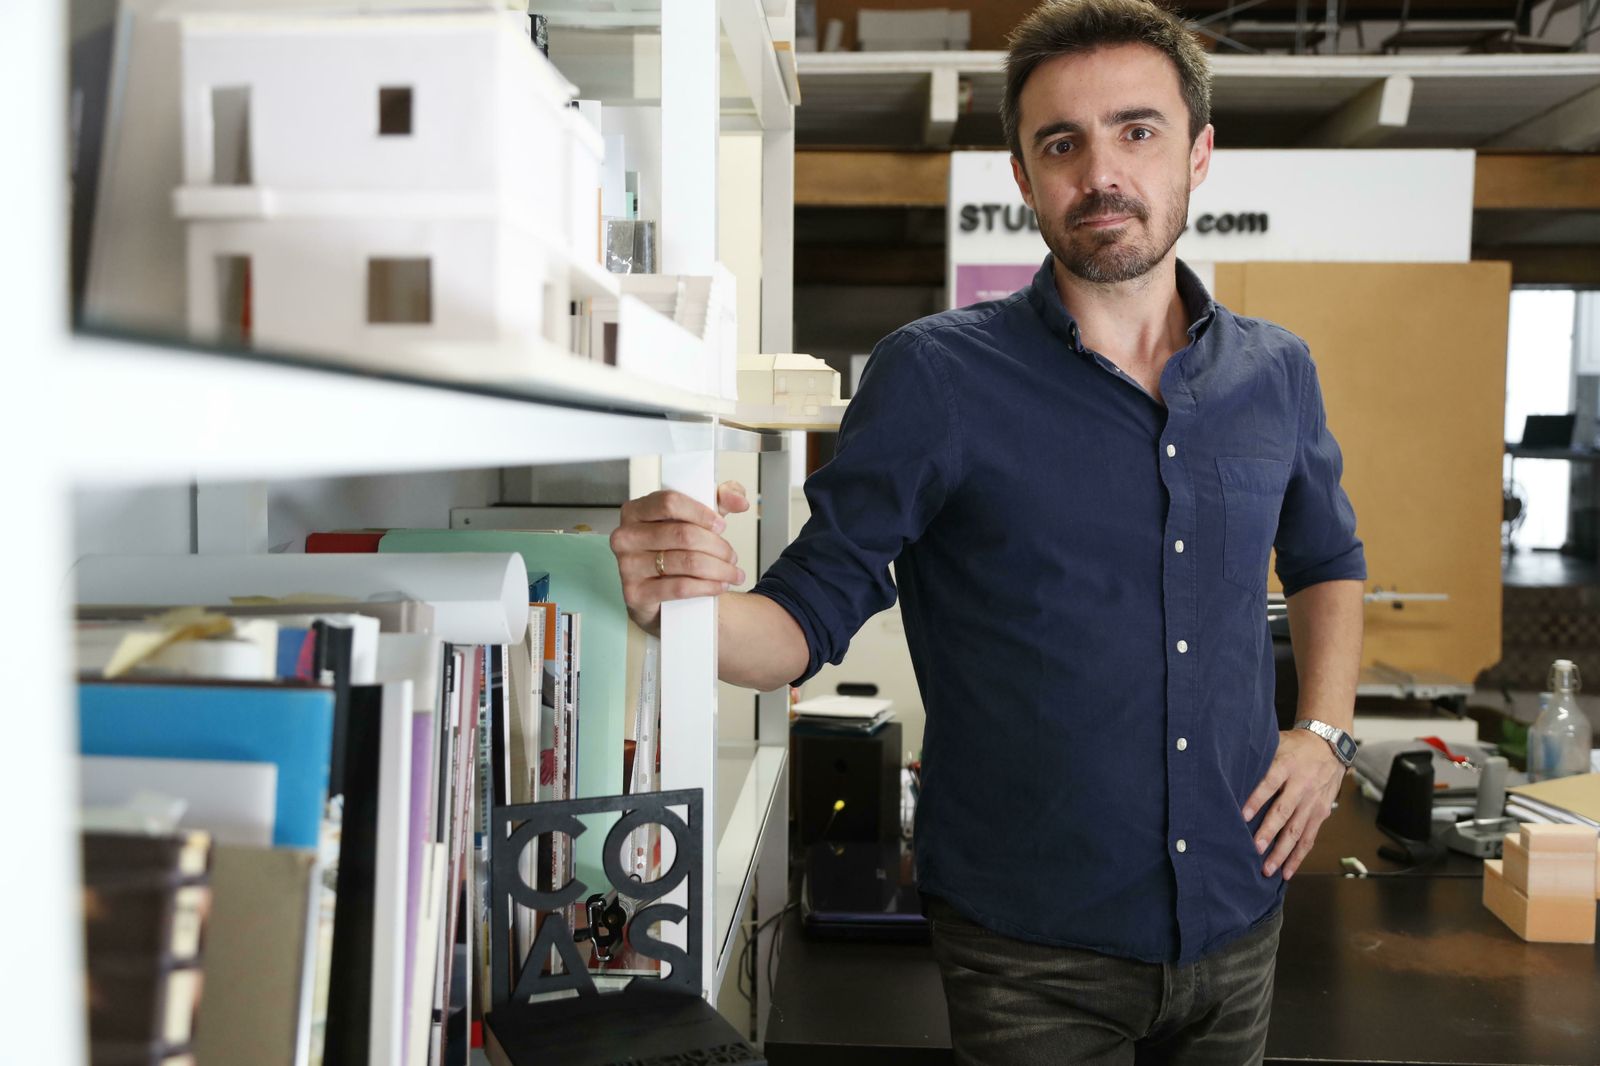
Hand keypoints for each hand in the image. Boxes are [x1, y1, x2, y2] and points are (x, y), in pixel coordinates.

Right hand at [610, 480, 750, 633]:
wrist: (656, 595)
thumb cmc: (671, 551)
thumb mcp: (694, 520)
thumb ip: (718, 502)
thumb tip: (740, 500)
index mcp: (636, 511)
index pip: (669, 502)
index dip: (701, 513)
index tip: (721, 525)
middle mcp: (625, 536)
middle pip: (683, 534)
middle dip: (717, 546)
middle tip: (732, 555)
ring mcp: (628, 566)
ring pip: (686, 562)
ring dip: (719, 569)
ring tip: (732, 573)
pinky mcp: (635, 593)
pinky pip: (680, 587)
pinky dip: (707, 586)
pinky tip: (720, 586)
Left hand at [1241, 729, 1346, 880]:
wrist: (1329, 747)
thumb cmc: (1294, 746)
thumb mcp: (1275, 743)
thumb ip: (1256, 756)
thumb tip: (1224, 766)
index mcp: (1286, 766)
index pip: (1269, 783)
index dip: (1256, 800)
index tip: (1242, 816)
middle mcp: (1301, 785)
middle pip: (1284, 811)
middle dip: (1269, 832)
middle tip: (1255, 849)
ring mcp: (1312, 802)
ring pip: (1297, 830)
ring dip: (1282, 851)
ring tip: (1268, 869)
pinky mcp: (1320, 814)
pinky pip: (1309, 838)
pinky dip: (1298, 857)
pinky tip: (1287, 872)